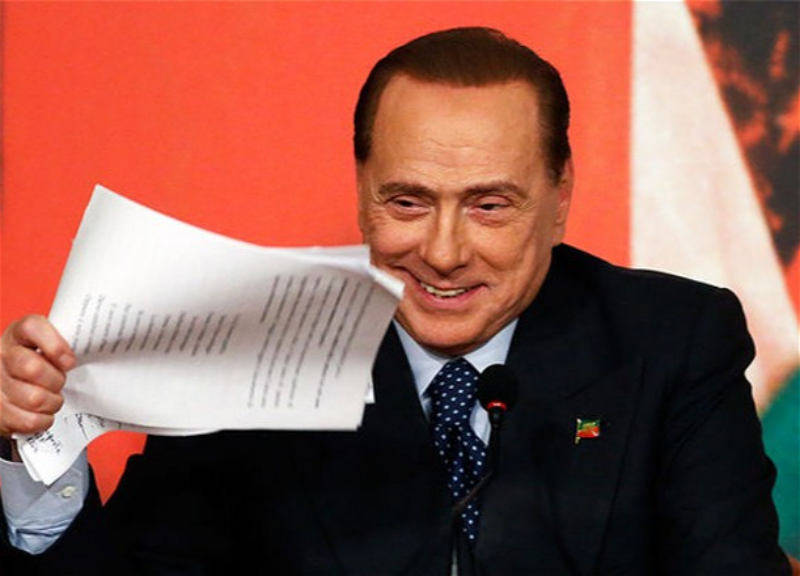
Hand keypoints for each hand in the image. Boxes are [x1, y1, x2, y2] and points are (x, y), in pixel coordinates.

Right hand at [0, 315, 75, 439]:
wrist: (10, 390)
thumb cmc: (39, 365)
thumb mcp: (49, 348)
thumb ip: (65, 344)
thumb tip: (100, 347)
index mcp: (18, 334)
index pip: (32, 327)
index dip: (54, 345)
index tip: (70, 362)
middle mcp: (2, 355)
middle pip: (32, 368)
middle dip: (56, 380)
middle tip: (60, 381)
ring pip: (34, 398)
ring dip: (52, 402)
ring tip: (52, 397)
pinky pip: (29, 420)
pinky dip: (43, 420)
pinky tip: (43, 412)